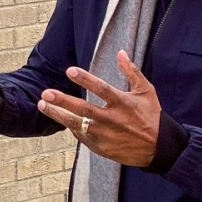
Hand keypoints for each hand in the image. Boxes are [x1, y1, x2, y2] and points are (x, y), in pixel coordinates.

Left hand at [37, 53, 161, 166]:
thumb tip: (121, 52)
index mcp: (123, 104)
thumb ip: (132, 72)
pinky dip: (72, 128)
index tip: (69, 71)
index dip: (85, 80)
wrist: (160, 148)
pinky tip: (61, 119)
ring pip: (77, 124)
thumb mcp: (146, 92)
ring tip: (42, 105)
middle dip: (63, 101)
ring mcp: (106, 136)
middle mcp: (113, 120)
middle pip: (84, 109)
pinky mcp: (102, 148)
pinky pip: (82, 137)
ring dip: (58, 115)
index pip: (102, 89)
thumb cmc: (152, 116)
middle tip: (45, 93)